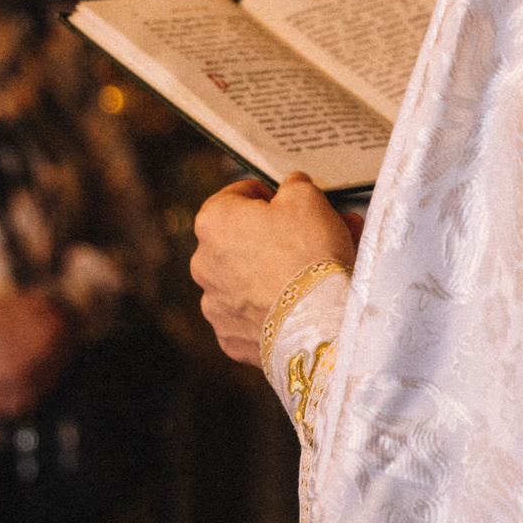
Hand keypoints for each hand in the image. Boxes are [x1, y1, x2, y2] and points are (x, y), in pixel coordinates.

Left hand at [191, 174, 357, 364]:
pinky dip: (273, 308)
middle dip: (280, 237)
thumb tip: (293, 188)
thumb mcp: (308, 198)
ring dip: (277, 272)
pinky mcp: (231, 337)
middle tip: (318, 237)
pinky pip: (253, 314)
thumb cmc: (308, 255)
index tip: (292, 204)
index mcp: (214, 221)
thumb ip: (295, 186)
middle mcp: (203, 263)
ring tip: (319, 273)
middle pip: (245, 240)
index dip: (271, 196)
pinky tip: (302, 305)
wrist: (317, 324)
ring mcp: (215, 304)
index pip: (239, 195)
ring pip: (249, 279)